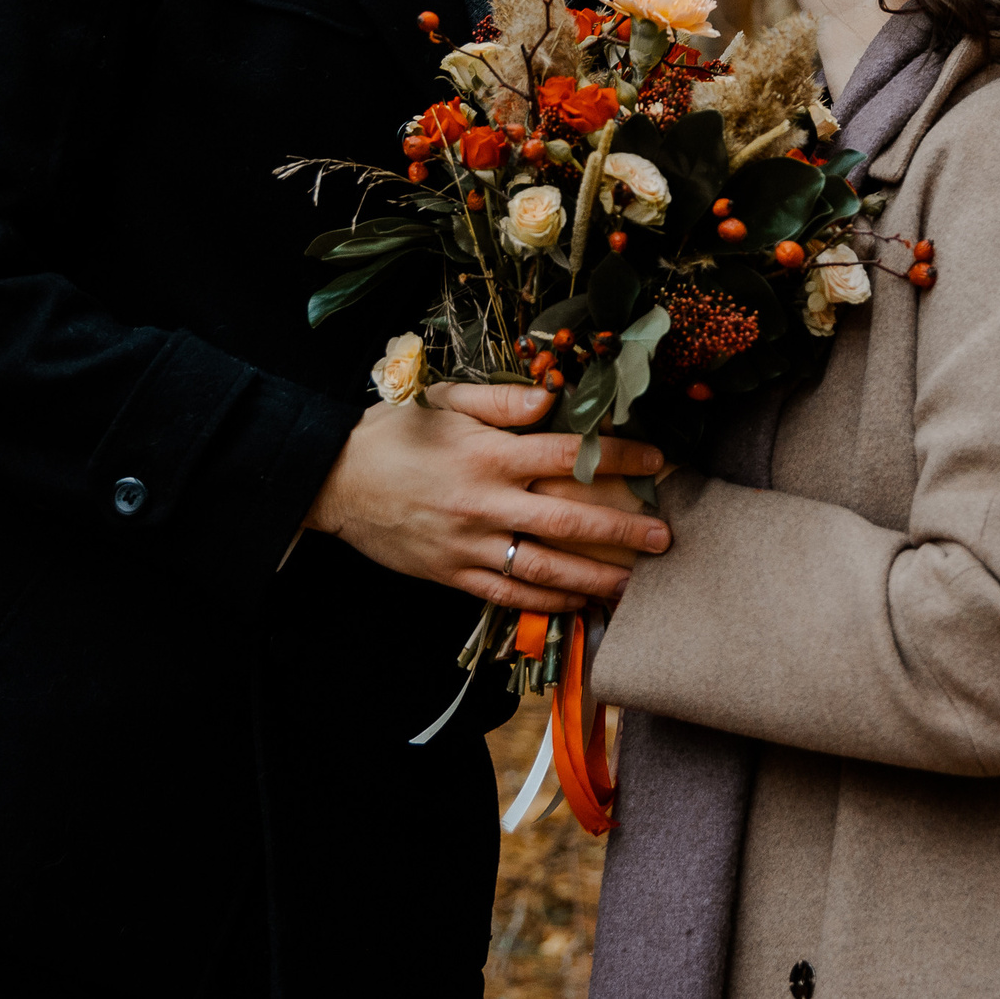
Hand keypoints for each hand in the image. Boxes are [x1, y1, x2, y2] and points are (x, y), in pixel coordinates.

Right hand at [303, 382, 671, 610]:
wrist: (334, 481)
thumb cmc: (393, 433)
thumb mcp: (445, 400)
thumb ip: (502, 399)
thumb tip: (553, 396)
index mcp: (487, 453)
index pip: (567, 455)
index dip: (618, 457)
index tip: (656, 460)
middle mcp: (485, 501)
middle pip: (568, 519)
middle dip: (623, 530)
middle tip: (665, 537)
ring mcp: (470, 543)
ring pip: (545, 567)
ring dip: (594, 577)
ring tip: (634, 584)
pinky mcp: (453, 573)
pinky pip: (509, 592)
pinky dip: (547, 601)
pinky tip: (579, 603)